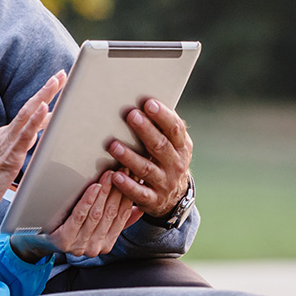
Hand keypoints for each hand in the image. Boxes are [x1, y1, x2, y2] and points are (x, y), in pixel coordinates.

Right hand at [0, 71, 64, 223]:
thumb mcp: (7, 162)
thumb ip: (20, 150)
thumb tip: (36, 140)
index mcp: (5, 137)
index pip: (27, 114)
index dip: (42, 98)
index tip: (56, 84)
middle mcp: (5, 136)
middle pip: (28, 108)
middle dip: (46, 90)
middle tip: (61, 74)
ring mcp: (6, 144)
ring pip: (27, 115)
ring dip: (43, 97)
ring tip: (55, 82)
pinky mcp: (9, 157)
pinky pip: (24, 135)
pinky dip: (34, 120)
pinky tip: (44, 108)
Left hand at [10, 171, 137, 262]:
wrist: (35, 238)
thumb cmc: (67, 226)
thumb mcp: (94, 225)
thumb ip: (116, 220)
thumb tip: (138, 207)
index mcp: (106, 243)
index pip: (122, 215)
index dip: (129, 194)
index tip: (133, 176)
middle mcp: (96, 247)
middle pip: (111, 212)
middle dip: (118, 188)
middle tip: (123, 168)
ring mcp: (80, 245)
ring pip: (98, 213)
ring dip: (105, 191)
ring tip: (110, 173)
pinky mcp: (65, 240)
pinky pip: (80, 216)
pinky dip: (88, 200)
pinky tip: (93, 186)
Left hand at [108, 99, 192, 217]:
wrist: (174, 196)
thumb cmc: (166, 159)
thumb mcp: (173, 144)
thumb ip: (162, 126)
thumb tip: (145, 96)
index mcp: (182, 147)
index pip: (175, 129)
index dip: (163, 116)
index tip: (149, 103)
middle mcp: (176, 165)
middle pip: (160, 146)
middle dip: (145, 130)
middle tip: (130, 115)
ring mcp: (165, 183)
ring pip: (146, 169)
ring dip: (129, 157)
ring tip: (113, 145)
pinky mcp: (153, 200)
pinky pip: (139, 193)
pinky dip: (126, 185)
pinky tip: (114, 175)